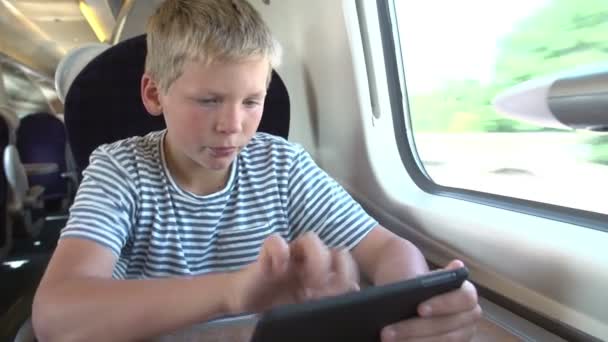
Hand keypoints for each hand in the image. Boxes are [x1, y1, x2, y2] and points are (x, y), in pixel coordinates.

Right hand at [230, 232, 359, 313]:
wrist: (245, 303)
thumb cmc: (277, 305)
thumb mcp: (307, 307)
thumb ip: (329, 297)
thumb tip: (355, 289)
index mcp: (323, 272)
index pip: (346, 262)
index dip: (348, 275)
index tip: (340, 294)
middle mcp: (310, 260)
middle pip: (336, 249)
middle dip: (336, 269)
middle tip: (323, 292)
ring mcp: (290, 255)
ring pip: (311, 238)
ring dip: (315, 260)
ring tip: (306, 284)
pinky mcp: (267, 254)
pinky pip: (275, 241)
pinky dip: (279, 252)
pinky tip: (277, 271)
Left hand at [381, 260, 481, 341]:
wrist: (412, 294)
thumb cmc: (416, 285)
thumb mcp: (416, 280)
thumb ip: (419, 283)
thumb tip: (411, 285)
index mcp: (467, 294)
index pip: (465, 298)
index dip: (443, 304)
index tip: (419, 308)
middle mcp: (470, 316)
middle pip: (446, 326)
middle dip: (415, 329)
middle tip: (387, 331)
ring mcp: (463, 334)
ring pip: (441, 341)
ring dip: (413, 341)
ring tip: (388, 338)